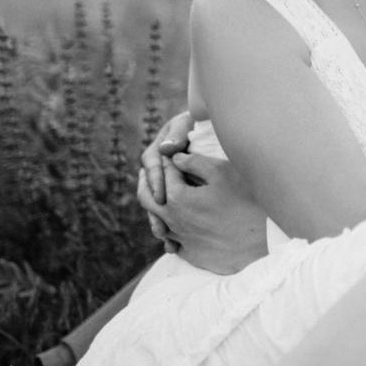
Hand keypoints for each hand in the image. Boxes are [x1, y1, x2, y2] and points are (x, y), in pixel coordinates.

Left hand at [136, 153, 268, 274]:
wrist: (260, 245)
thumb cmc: (246, 204)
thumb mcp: (224, 174)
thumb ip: (196, 162)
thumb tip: (177, 157)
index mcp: (177, 197)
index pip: (165, 172)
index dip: (166, 159)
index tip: (169, 151)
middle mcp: (172, 220)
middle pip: (147, 198)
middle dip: (146, 181)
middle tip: (148, 171)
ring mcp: (180, 240)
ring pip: (156, 221)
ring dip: (155, 206)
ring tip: (159, 195)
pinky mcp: (191, 254)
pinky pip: (171, 242)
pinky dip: (168, 230)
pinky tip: (176, 226)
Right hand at [139, 111, 194, 251]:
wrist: (215, 129)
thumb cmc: (200, 121)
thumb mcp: (188, 123)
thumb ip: (178, 135)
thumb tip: (166, 149)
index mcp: (159, 151)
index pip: (152, 167)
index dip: (156, 183)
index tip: (163, 197)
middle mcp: (159, 170)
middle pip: (150, 192)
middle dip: (155, 211)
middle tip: (161, 227)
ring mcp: (167, 184)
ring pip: (158, 206)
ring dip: (160, 222)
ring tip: (165, 238)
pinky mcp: (177, 196)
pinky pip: (171, 213)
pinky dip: (172, 228)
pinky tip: (176, 244)